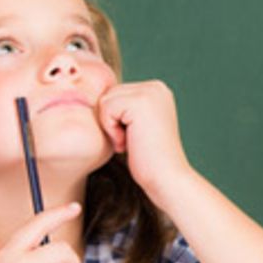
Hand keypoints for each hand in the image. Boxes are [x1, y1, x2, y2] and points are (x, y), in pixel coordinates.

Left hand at [96, 80, 194, 202]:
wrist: (165, 176)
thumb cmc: (147, 158)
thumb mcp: (135, 126)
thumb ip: (123, 109)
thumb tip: (96, 99)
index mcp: (156, 90)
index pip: (114, 94)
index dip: (114, 120)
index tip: (134, 136)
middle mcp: (156, 86)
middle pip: (108, 95)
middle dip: (111, 122)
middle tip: (131, 140)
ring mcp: (149, 91)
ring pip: (105, 101)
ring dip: (110, 126)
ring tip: (130, 140)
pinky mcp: (140, 101)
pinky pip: (106, 109)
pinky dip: (111, 129)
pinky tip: (128, 141)